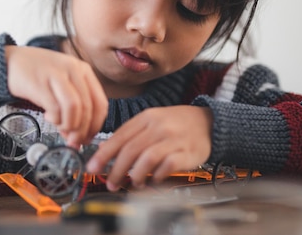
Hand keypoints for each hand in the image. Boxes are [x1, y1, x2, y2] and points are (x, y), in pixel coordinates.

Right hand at [4, 45, 107, 146]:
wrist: (11, 62)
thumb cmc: (38, 75)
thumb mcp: (63, 86)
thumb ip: (74, 109)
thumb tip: (79, 136)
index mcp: (83, 71)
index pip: (100, 103)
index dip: (96, 126)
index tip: (88, 138)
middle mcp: (73, 70)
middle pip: (88, 108)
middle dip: (82, 130)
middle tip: (74, 141)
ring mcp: (57, 74)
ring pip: (75, 108)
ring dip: (69, 125)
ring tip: (60, 127)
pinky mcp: (41, 82)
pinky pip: (55, 107)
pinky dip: (55, 119)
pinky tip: (48, 117)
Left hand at [86, 106, 212, 190]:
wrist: (208, 122)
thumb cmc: (175, 124)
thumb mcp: (150, 121)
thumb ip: (129, 134)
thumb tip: (104, 149)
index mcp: (146, 117)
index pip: (119, 136)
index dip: (104, 154)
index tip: (93, 167)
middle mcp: (158, 126)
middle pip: (130, 149)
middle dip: (116, 169)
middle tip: (110, 183)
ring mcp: (173, 139)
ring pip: (147, 157)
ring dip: (136, 174)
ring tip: (133, 183)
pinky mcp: (187, 152)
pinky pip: (168, 165)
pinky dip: (157, 175)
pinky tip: (153, 179)